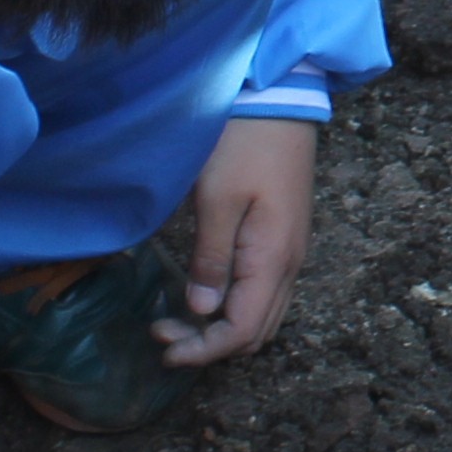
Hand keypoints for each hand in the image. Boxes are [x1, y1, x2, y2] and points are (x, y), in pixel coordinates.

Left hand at [162, 113, 317, 364]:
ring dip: (222, 328)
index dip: (203, 350)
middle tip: (162, 332)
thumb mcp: (217, 199)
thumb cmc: (244, 143)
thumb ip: (211, 258)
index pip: (242, 330)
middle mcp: (289, 263)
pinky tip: (204, 295)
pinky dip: (234, 308)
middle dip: (209, 345)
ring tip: (176, 319)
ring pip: (262, 316)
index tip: (164, 349)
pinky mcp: (282, 238)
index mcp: (273, 259)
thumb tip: (202, 310)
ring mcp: (289, 251)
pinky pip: (264, 293)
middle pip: (256, 332)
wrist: (280, 100)